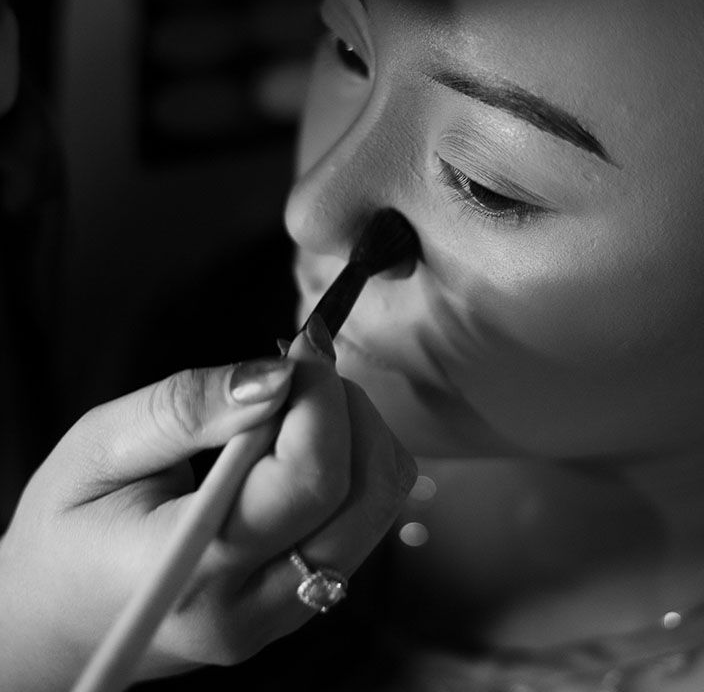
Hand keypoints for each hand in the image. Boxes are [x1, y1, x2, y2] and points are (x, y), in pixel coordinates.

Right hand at [0, 316, 415, 689]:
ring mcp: (285, 615)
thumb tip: (278, 375)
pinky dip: (351, 467)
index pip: (310, 480)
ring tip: (294, 408)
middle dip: (351, 410)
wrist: (57, 620)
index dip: (321, 399)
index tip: (301, 349)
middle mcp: (253, 606)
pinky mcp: (302, 605)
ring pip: (379, 506)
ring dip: (359, 436)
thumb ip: (189, 408)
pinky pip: (364, 522)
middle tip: (299, 373)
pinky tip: (296, 447)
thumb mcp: (100, 448)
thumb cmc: (70, 527)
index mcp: (195, 571)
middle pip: (368, 493)